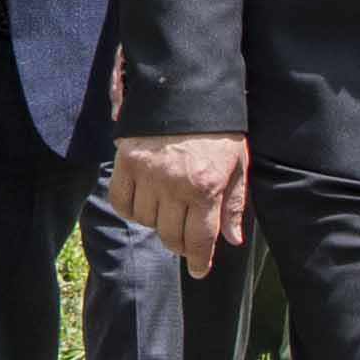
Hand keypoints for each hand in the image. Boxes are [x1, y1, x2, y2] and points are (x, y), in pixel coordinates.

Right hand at [110, 131, 251, 276]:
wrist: (186, 88)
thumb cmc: (217, 128)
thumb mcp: (237, 165)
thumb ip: (233, 204)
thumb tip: (232, 239)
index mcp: (206, 188)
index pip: (200, 240)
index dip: (200, 261)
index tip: (199, 271)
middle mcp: (175, 187)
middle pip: (171, 236)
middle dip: (181, 245)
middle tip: (185, 241)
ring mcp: (148, 175)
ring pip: (146, 222)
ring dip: (157, 224)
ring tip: (167, 212)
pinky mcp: (126, 162)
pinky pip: (122, 202)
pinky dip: (131, 210)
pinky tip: (144, 204)